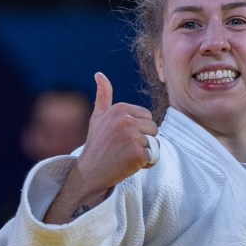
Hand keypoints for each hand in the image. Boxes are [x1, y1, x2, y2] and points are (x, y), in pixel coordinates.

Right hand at [75, 72, 158, 190]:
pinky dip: (145, 163)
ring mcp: (132, 137)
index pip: (147, 116)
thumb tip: (99, 74)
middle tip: (124, 148)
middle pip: (154, 128)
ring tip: (126, 155)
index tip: (122, 136)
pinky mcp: (137, 154)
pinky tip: (129, 164)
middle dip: (144, 140)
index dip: (139, 129)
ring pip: (154, 143)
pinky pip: (153, 156)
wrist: (90, 171)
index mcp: (120, 109)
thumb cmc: (96, 144)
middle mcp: (126, 120)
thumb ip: (103, 95)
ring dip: (145, 151)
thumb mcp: (98, 117)